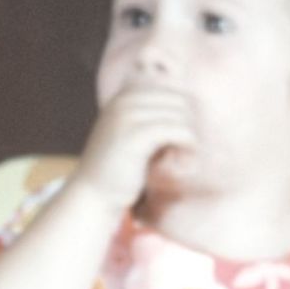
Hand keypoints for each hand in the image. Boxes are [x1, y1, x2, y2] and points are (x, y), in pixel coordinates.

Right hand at [76, 81, 197, 212]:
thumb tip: (196, 106)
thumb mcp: (136, 133)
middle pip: (182, 102)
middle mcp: (125, 98)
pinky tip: (182, 166)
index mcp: (126, 94)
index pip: (176, 93)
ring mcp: (129, 115)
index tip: (180, 144)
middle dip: (190, 128)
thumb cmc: (120, 168)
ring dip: (190, 141)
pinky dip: (188, 150)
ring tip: (182, 162)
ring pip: (183, 117)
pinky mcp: (136, 135)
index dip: (185, 119)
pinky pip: (181, 132)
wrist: (93, 195)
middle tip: (184, 155)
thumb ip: (156, 117)